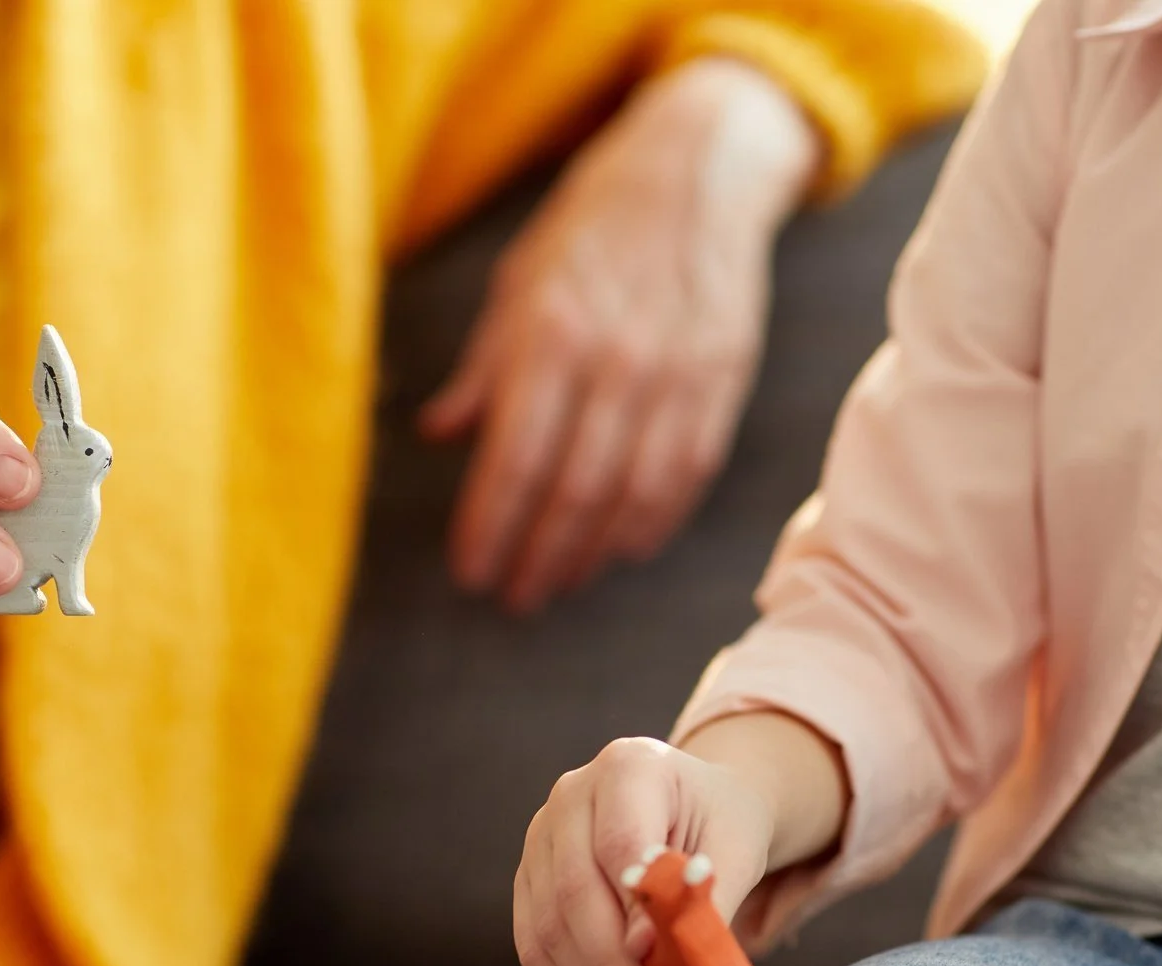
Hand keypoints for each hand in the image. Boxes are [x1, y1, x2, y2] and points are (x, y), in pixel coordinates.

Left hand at [426, 56, 818, 612]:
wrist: (697, 171)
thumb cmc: (591, 229)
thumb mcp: (519, 282)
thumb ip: (483, 367)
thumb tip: (439, 435)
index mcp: (551, 333)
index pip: (513, 458)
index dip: (490, 526)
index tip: (470, 571)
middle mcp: (615, 360)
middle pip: (573, 492)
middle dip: (538, 557)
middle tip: (514, 597)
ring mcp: (677, 374)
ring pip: (633, 496)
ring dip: (592, 553)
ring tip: (561, 580)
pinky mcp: (722, 381)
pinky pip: (687, 475)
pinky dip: (654, 523)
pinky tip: (624, 548)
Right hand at [515, 737, 776, 965]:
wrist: (694, 810)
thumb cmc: (721, 824)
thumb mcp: (737, 847)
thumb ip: (703, 894)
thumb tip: (648, 952)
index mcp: (629, 766)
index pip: (619, 843)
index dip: (633, 909)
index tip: (656, 960)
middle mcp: (571, 795)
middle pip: (575, 891)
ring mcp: (540, 837)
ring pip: (548, 926)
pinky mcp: (529, 880)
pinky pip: (534, 945)